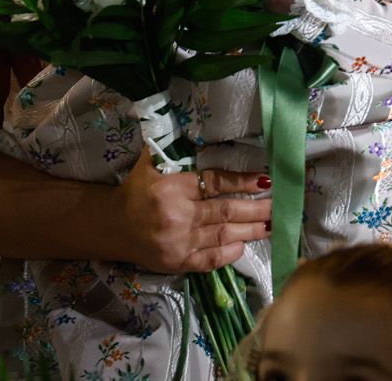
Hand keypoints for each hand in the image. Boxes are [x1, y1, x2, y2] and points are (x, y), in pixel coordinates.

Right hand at [109, 151, 271, 274]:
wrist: (113, 226)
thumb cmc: (136, 191)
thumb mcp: (150, 163)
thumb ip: (173, 148)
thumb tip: (198, 127)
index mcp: (172, 188)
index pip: (215, 183)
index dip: (242, 182)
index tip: (264, 180)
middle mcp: (177, 216)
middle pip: (225, 211)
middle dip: (256, 209)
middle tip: (279, 205)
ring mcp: (179, 243)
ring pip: (222, 235)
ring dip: (250, 231)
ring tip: (271, 225)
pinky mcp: (178, 263)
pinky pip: (210, 259)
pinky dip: (229, 254)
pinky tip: (244, 245)